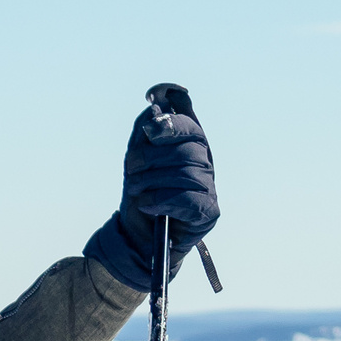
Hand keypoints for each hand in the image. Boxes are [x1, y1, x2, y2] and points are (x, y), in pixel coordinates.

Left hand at [84, 83, 217, 293]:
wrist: (138, 234)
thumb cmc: (141, 191)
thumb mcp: (137, 156)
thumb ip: (147, 129)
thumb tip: (156, 106)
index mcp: (189, 142)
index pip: (189, 122)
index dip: (172, 123)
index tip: (150, 129)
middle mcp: (204, 160)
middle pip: (186, 146)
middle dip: (151, 156)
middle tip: (130, 170)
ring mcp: (210, 185)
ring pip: (185, 172)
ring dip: (151, 181)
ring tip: (136, 190)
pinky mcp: (209, 211)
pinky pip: (188, 198)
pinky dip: (161, 200)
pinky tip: (147, 206)